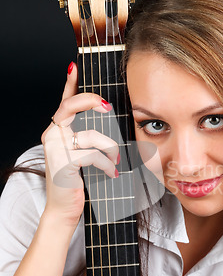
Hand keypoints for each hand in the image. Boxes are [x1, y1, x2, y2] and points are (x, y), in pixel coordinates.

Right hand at [41, 63, 118, 225]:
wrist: (64, 208)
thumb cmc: (77, 179)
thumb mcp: (82, 154)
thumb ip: (89, 137)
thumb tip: (108, 122)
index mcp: (57, 130)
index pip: (64, 102)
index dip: (69, 83)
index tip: (74, 67)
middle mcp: (52, 135)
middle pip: (70, 107)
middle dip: (92, 102)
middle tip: (108, 108)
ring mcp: (55, 148)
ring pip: (90, 135)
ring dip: (110, 147)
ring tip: (116, 160)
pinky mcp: (63, 163)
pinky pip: (92, 155)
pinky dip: (106, 164)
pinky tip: (111, 173)